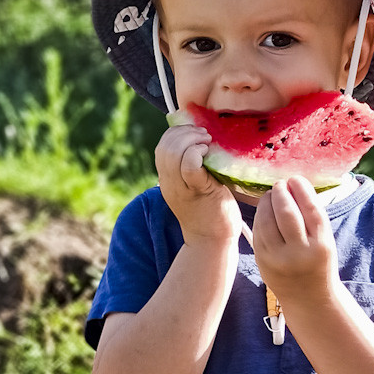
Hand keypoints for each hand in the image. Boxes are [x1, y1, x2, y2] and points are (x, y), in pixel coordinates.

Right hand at [155, 124, 240, 245]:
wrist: (212, 241)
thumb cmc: (209, 210)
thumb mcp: (192, 187)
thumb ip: (190, 168)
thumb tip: (201, 142)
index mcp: (167, 179)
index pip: (162, 147)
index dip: (177, 133)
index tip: (196, 133)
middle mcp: (169, 183)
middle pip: (165, 147)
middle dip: (185, 133)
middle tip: (204, 136)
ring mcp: (181, 188)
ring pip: (174, 154)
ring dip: (193, 140)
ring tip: (207, 142)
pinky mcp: (198, 191)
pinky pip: (190, 166)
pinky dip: (197, 153)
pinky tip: (208, 153)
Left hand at [252, 176, 337, 305]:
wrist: (309, 299)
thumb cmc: (318, 261)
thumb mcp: (324, 240)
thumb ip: (312, 216)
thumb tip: (293, 184)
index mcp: (321, 245)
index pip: (311, 210)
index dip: (301, 189)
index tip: (296, 178)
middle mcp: (299, 253)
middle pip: (286, 213)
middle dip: (281, 192)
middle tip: (281, 184)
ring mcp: (278, 259)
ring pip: (267, 220)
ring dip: (267, 201)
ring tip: (271, 194)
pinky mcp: (262, 261)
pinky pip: (258, 231)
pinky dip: (260, 215)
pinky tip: (264, 209)